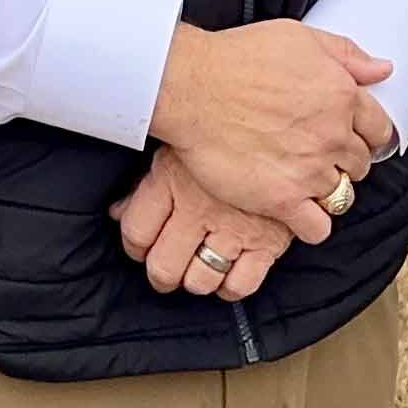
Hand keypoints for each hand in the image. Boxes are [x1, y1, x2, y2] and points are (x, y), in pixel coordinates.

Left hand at [113, 148, 295, 300]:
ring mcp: (234, 229)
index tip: (141, 248)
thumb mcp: (179, 147)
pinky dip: (232, 287)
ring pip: (200, 280)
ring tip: (198, 269)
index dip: (133, 247)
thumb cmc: (229, 130)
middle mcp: (199, 210)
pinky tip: (230, 274)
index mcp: (172, 180)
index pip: (136, 232)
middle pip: (164, 266)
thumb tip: (117, 212)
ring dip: (195, 281)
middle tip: (167, 270)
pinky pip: (242, 284)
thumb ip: (146, 183)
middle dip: (161, 275)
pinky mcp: (268, 242)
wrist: (290, 121)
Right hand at [148, 20, 394, 243]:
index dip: (367, 134)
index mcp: (342, 96)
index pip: (380, 129)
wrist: (192, 89)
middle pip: (360, 165)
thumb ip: (347, 54)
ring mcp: (309, 171)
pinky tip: (298, 212)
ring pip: (342, 196)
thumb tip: (382, 70)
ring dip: (327, 191)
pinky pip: (317, 228)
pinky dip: (313, 225)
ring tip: (305, 182)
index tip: (353, 137)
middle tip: (319, 156)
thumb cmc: (238, 59)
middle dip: (344, 161)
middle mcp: (332, 136)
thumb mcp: (300, 37)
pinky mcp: (282, 199)